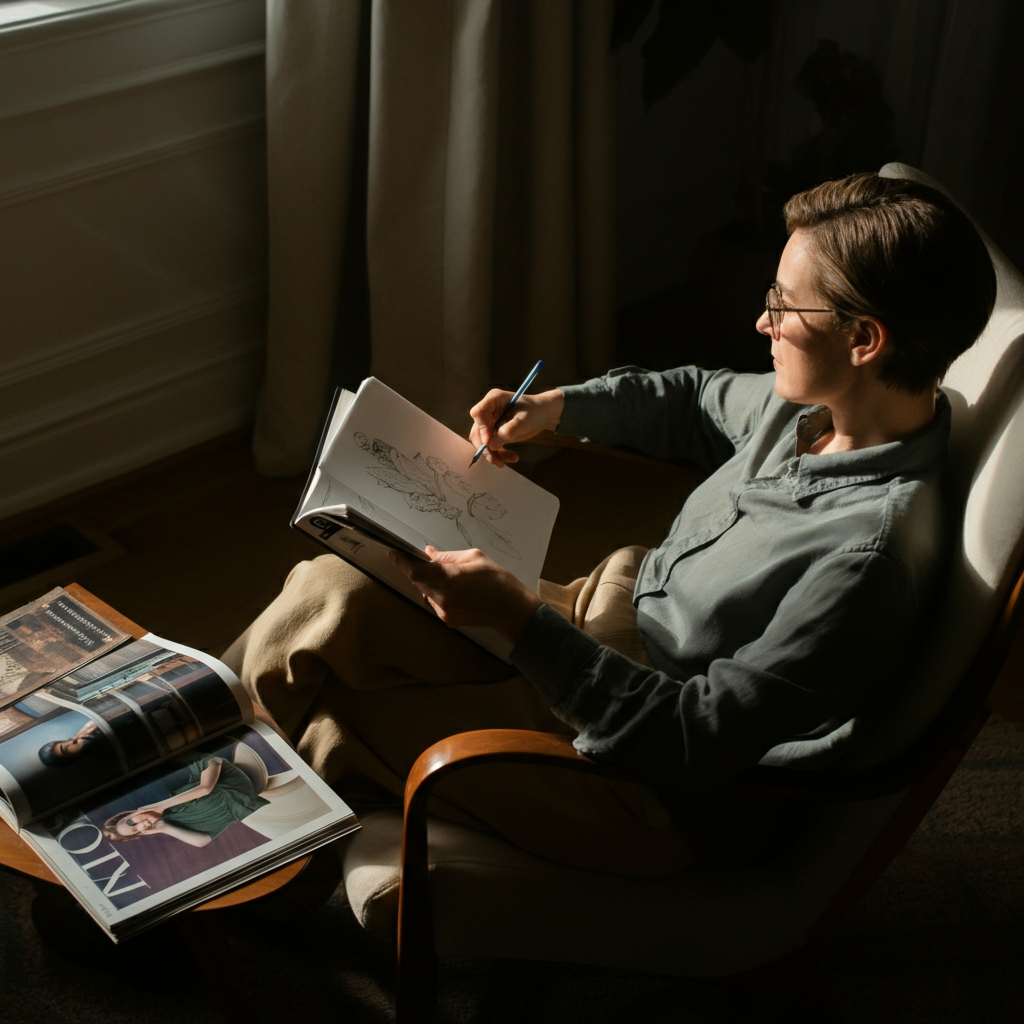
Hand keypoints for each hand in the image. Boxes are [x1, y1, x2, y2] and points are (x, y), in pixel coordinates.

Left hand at [390, 546, 541, 643]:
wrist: (511, 610)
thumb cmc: (498, 581)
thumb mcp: (475, 557)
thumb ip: (448, 556)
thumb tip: (429, 553)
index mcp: (450, 578)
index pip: (415, 571)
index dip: (401, 562)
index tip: (394, 554)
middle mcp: (443, 597)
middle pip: (418, 581)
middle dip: (417, 570)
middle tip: (423, 560)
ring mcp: (444, 611)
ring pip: (426, 591)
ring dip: (430, 582)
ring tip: (451, 577)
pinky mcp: (448, 619)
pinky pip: (435, 602)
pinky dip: (439, 593)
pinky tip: (457, 590)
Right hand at [469, 388, 564, 466]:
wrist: (543, 415)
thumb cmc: (535, 412)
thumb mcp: (524, 420)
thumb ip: (508, 431)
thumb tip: (491, 444)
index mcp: (493, 400)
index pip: (478, 413)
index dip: (480, 428)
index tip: (489, 442)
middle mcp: (488, 410)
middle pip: (477, 430)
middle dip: (486, 447)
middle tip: (497, 460)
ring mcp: (490, 422)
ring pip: (483, 442)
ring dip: (493, 454)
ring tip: (507, 461)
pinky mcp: (494, 433)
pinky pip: (491, 446)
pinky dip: (499, 454)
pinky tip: (513, 457)